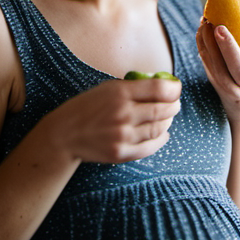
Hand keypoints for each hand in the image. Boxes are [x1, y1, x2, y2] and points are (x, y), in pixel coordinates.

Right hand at [48, 78, 180, 163]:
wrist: (63, 134)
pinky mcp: (121, 153)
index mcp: (120, 92)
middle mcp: (123, 113)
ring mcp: (122, 135)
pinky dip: (161, 140)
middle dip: (174, 106)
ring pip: (159, 129)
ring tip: (167, 118)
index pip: (160, 89)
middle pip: (163, 110)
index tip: (176, 89)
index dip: (174, 89)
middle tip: (175, 105)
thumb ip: (133, 87)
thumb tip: (163, 86)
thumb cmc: (87, 107)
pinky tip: (163, 135)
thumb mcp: (107, 88)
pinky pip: (150, 147)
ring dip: (168, 122)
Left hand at [196, 21, 239, 124]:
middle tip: (218, 26)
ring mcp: (231, 89)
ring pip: (218, 70)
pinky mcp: (217, 88)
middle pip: (239, 69)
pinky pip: (208, 68)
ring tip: (205, 25)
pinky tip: (200, 33)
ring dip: (209, 45)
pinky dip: (202, 49)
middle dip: (228, 47)